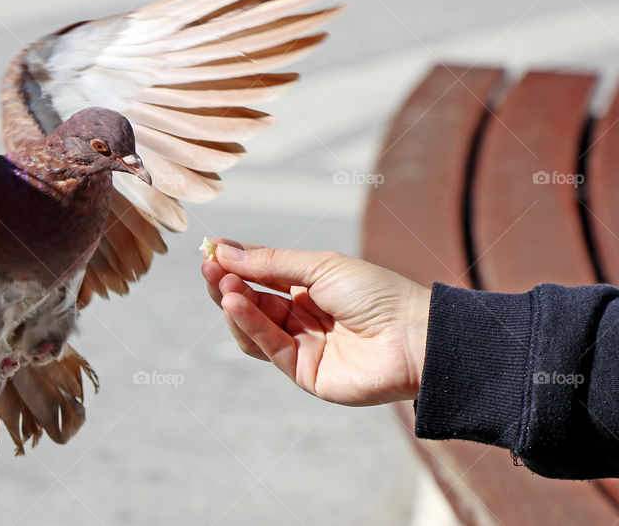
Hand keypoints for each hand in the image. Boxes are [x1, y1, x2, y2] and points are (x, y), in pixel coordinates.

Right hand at [201, 241, 430, 405]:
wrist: (414, 336)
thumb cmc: (376, 293)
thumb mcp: (320, 266)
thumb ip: (271, 263)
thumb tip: (224, 250)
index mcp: (310, 288)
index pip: (262, 277)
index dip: (237, 265)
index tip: (211, 251)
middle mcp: (302, 318)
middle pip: (252, 302)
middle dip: (228, 283)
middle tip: (208, 266)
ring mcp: (302, 346)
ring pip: (253, 327)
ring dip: (234, 304)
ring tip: (223, 285)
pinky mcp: (304, 372)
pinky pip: (268, 347)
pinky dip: (247, 324)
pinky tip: (235, 303)